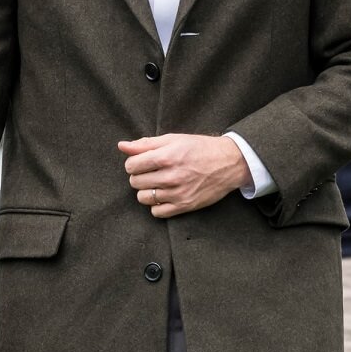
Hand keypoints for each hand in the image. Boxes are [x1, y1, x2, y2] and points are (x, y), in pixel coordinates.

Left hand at [119, 133, 251, 217]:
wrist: (228, 163)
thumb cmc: (199, 148)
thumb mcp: (173, 139)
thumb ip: (145, 144)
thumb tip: (122, 146)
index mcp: (166, 157)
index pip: (132, 166)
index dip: (133, 163)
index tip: (141, 162)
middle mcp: (171, 176)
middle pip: (135, 182)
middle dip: (139, 176)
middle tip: (150, 172)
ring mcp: (178, 193)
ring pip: (143, 198)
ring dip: (146, 190)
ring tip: (157, 183)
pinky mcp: (184, 206)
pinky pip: (157, 212)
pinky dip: (156, 205)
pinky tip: (163, 195)